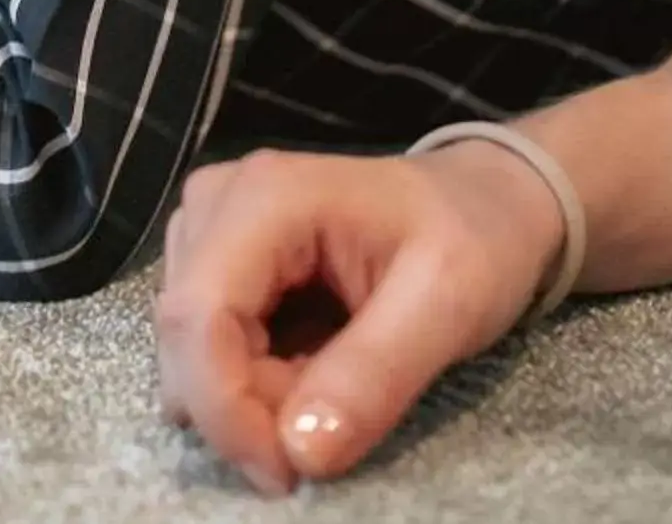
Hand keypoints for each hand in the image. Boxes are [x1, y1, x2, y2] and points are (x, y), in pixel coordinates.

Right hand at [154, 145, 567, 493]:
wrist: (484, 203)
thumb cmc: (475, 239)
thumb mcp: (450, 302)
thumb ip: (376, 373)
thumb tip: (300, 451)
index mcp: (267, 197)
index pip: (198, 316)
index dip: (224, 408)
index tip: (285, 474)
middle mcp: (217, 201)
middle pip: (188, 338)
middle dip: (249, 409)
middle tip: (336, 425)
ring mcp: (209, 227)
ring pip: (193, 349)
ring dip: (255, 395)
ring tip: (338, 379)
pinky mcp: (217, 258)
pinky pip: (209, 345)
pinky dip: (257, 381)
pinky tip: (313, 365)